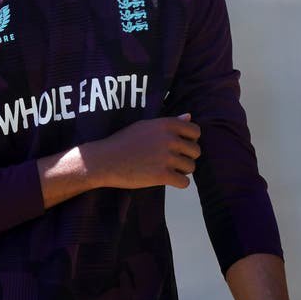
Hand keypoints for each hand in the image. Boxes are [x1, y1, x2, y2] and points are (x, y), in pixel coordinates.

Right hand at [86, 113, 200, 189]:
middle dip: (187, 157)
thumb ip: (169, 122)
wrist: (104, 161)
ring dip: (183, 171)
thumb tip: (189, 116)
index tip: (179, 146)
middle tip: (172, 161)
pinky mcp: (162, 175)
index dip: (190, 140)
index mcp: (166, 124)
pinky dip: (178, 183)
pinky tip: (168, 179)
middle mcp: (169, 139)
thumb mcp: (145, 126)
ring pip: (191, 167)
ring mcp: (166, 157)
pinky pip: (184, 182)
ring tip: (168, 170)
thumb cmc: (123, 142)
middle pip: (195, 151)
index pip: (195, 131)